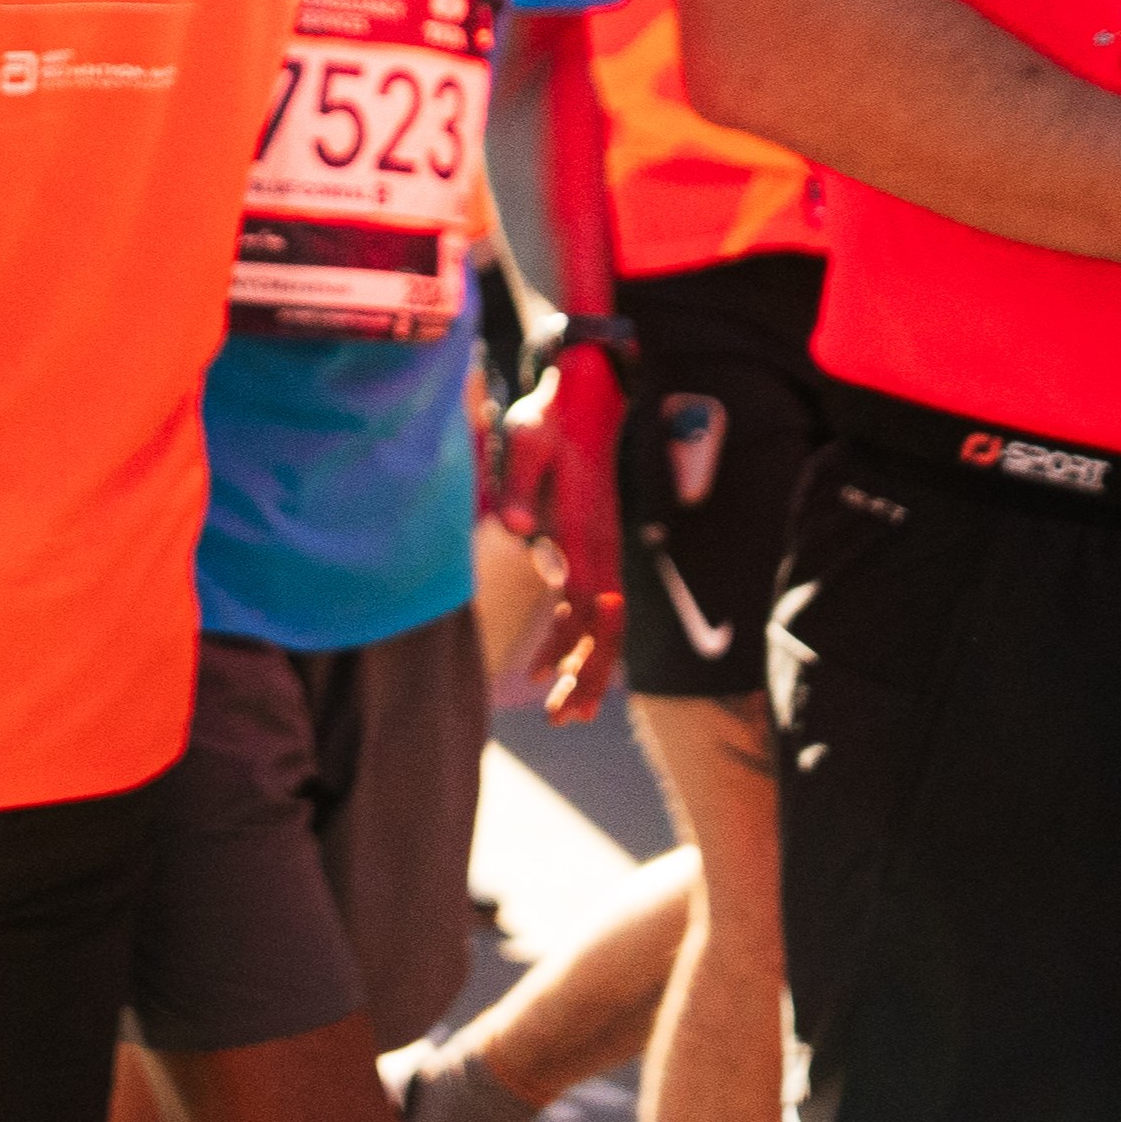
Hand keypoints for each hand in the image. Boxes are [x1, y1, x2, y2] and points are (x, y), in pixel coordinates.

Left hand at [511, 350, 625, 722]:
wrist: (585, 400)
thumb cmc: (550, 420)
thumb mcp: (527, 440)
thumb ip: (517, 482)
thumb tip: (513, 525)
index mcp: (586, 533)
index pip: (592, 608)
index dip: (574, 649)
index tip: (549, 683)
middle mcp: (601, 550)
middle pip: (606, 630)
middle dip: (590, 679)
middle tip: (564, 721)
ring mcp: (601, 553)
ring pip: (603, 627)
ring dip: (586, 671)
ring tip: (564, 713)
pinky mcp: (590, 550)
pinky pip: (590, 609)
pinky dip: (574, 643)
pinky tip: (552, 668)